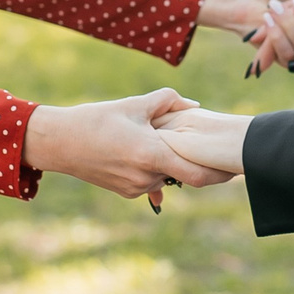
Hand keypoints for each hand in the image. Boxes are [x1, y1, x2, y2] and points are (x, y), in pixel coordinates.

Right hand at [24, 89, 234, 201]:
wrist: (58, 143)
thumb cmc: (96, 120)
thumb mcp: (133, 104)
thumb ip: (168, 101)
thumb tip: (195, 106)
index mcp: (152, 155)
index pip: (198, 175)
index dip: (221, 174)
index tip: (235, 167)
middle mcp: (146, 177)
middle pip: (184, 175)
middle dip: (194, 162)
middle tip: (208, 150)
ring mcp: (136, 188)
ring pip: (167, 177)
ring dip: (171, 164)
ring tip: (163, 142)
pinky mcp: (126, 192)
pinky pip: (151, 181)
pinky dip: (155, 168)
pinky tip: (144, 151)